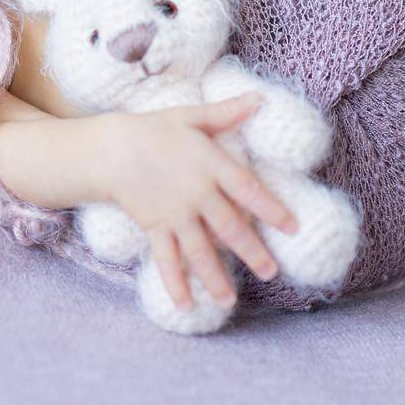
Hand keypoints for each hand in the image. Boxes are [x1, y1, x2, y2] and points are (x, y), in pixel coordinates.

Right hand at [96, 92, 300, 311]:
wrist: (111, 148)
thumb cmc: (155, 129)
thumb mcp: (192, 117)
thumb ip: (226, 113)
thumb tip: (260, 99)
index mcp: (210, 164)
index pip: (248, 189)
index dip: (272, 208)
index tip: (293, 226)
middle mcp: (196, 193)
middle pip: (230, 226)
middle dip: (252, 251)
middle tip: (271, 272)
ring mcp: (174, 213)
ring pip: (200, 250)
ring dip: (215, 277)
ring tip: (230, 301)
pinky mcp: (155, 227)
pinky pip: (167, 259)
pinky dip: (175, 283)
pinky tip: (187, 306)